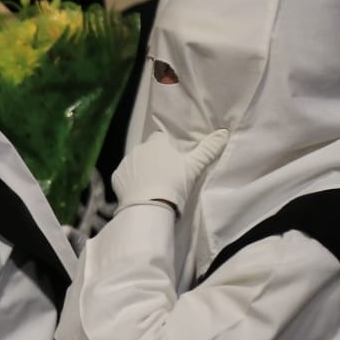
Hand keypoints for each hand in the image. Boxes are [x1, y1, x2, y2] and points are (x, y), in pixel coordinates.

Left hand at [112, 130, 228, 215]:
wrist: (150, 206)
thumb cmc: (175, 182)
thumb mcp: (195, 166)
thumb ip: (209, 149)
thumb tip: (223, 133)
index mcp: (157, 142)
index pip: (162, 137)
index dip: (169, 146)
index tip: (175, 157)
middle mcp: (138, 148)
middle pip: (148, 149)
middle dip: (155, 157)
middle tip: (166, 172)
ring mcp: (125, 163)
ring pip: (135, 161)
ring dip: (142, 168)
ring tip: (153, 182)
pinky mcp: (116, 177)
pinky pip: (125, 176)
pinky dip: (131, 180)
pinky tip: (139, 190)